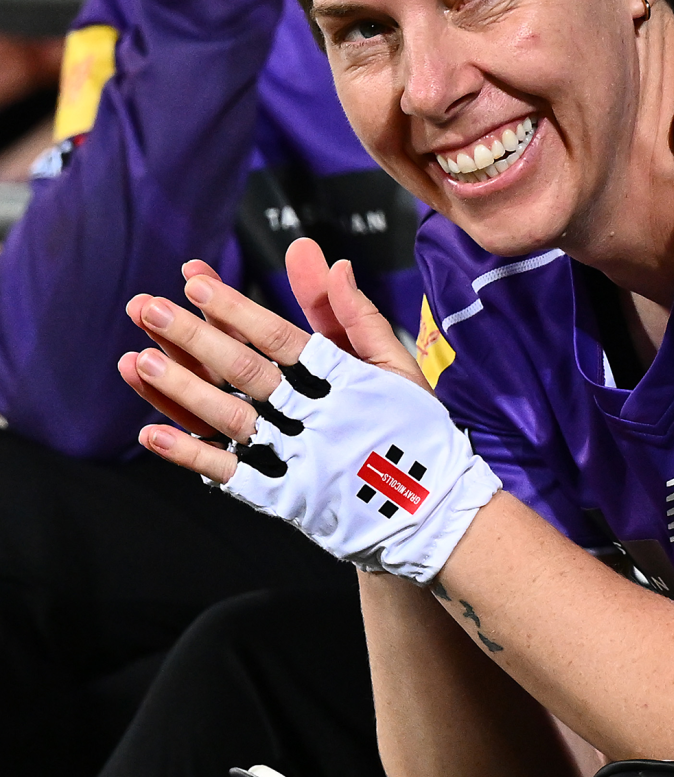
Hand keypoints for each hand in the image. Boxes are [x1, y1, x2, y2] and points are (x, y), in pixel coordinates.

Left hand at [119, 240, 500, 581]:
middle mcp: (318, 416)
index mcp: (345, 378)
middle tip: (147, 307)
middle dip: (193, 337)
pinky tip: (150, 433)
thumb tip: (332, 262)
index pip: (280, 336)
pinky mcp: (285, 498)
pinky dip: (189, 455)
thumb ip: (356, 315)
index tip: (195, 281)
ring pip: (230, 418)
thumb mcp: (395, 366)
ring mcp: (299, 459)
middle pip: (245, 371)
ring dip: (181, 390)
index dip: (235, 309)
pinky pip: (230, 474)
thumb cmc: (412, 431)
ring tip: (138, 360)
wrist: (431, 514)